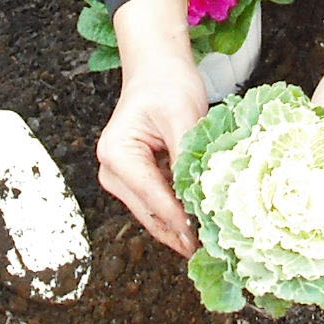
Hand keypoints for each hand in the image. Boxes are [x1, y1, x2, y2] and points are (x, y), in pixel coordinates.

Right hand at [96, 0, 206, 256]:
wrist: (158, 69)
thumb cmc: (168, 85)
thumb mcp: (182, 116)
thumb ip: (186, 157)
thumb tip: (197, 198)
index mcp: (117, 154)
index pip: (153, 196)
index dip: (180, 220)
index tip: (204, 241)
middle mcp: (112, 170)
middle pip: (150, 213)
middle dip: (179, 234)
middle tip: (212, 253)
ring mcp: (121, 178)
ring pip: (154, 214)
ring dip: (180, 229)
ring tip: (211, 246)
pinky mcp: (136, 180)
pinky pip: (158, 204)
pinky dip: (178, 214)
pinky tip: (202, 225)